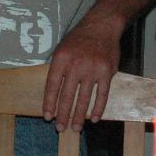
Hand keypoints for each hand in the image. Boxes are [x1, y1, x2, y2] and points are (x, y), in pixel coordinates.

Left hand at [42, 16, 120, 130]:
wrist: (102, 26)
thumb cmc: (79, 39)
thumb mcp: (61, 48)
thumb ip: (57, 69)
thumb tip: (51, 94)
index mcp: (61, 59)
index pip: (53, 86)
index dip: (49, 103)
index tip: (48, 117)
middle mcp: (76, 65)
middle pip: (67, 95)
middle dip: (63, 114)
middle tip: (60, 129)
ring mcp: (93, 69)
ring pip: (84, 98)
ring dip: (79, 115)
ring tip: (76, 128)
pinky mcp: (107, 72)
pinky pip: (102, 94)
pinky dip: (98, 108)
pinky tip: (93, 118)